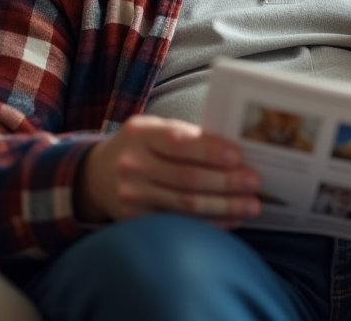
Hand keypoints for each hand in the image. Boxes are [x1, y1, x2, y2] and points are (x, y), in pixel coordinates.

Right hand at [75, 115, 261, 228]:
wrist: (96, 173)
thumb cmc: (139, 145)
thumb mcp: (154, 128)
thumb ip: (187, 135)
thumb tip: (233, 150)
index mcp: (140, 134)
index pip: (178, 142)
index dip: (210, 151)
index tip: (238, 155)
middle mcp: (132, 165)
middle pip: (186, 178)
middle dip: (226, 182)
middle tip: (254, 182)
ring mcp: (132, 196)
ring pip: (186, 205)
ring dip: (224, 206)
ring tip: (252, 205)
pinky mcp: (135, 220)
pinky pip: (179, 223)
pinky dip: (209, 223)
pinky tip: (231, 219)